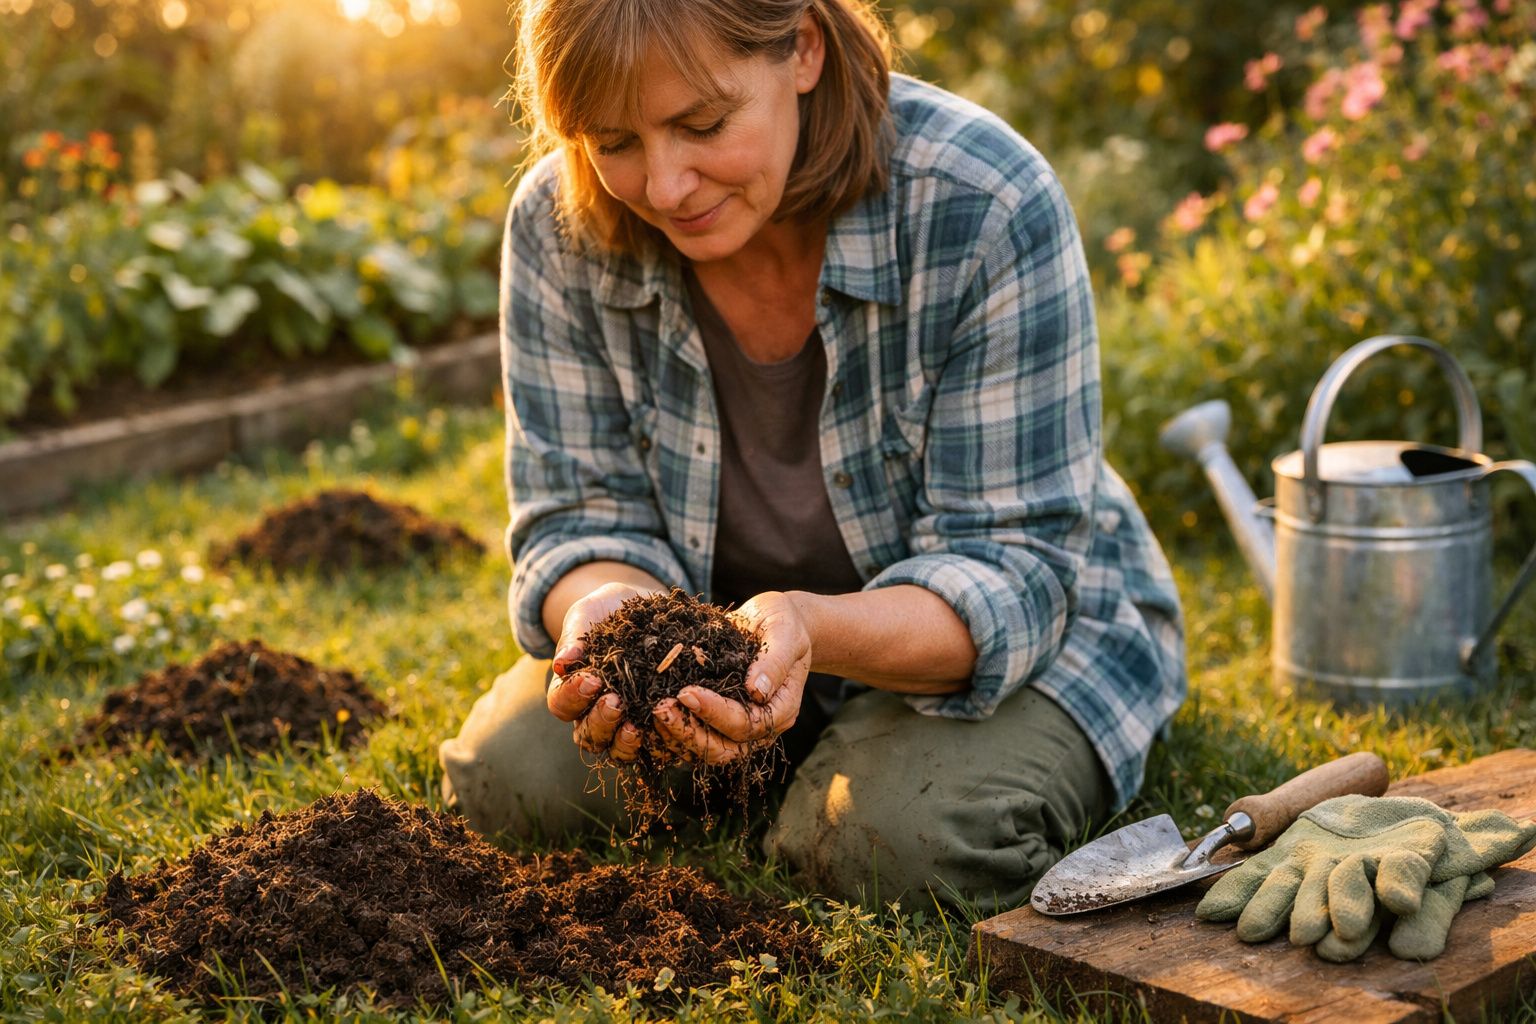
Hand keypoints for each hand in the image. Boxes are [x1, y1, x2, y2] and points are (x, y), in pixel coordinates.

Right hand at [547, 581, 653, 760]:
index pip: (561, 704)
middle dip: (600, 720)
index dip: (572, 696)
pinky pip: (655, 747)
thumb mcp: (589, 614)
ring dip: (624, 742)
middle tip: (614, 701)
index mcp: (572, 691)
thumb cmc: (608, 611)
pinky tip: (668, 725)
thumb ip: (575, 636)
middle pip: (587, 735)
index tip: (591, 679)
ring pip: (617, 750)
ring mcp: (625, 725)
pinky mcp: (656, 727)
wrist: (646, 611)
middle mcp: (595, 715)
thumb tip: (562, 664)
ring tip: (636, 726)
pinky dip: (660, 742)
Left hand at [653, 591, 812, 764]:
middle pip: (722, 750)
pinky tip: (650, 712)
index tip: (687, 692)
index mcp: (781, 710)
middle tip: (660, 708)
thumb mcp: (785, 633)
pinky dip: (671, 731)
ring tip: (652, 709)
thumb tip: (757, 690)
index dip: (715, 713)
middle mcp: (760, 728)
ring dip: (675, 736)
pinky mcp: (717, 721)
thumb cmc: (783, 624)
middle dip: (689, 732)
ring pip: (704, 750)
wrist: (774, 622)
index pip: (746, 725)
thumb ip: (775, 661)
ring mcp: (737, 728)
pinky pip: (693, 737)